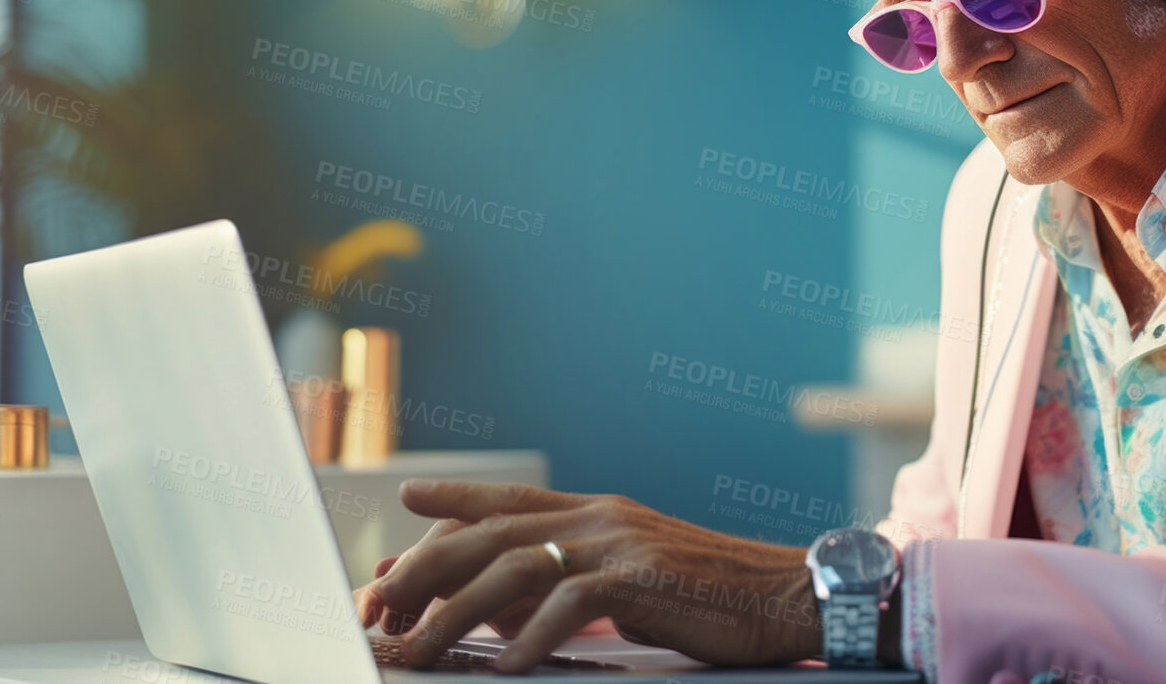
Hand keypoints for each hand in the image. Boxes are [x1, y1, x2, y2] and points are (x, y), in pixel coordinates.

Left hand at [353, 480, 823, 672]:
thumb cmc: (711, 596)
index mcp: (600, 512)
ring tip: (415, 649)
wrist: (787, 593)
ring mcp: (621, 543)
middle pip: (490, 532)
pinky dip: (529, 637)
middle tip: (378, 603)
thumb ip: (568, 583)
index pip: (511, 498)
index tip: (404, 506)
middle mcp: (601, 517)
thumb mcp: (630, 582)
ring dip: (454, 612)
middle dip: (423, 568)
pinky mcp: (643, 579)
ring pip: (512, 566)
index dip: (454, 501)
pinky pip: (570, 602)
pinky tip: (505, 667)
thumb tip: (499, 610)